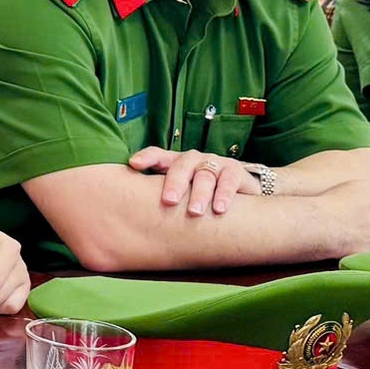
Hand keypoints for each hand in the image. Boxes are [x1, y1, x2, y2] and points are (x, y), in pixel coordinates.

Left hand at [129, 147, 248, 216]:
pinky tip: (219, 209)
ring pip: (205, 174)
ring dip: (199, 193)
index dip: (146, 157)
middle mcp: (193, 160)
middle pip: (181, 166)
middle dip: (174, 183)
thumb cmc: (199, 194)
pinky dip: (224, 194)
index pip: (158, 155)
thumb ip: (157, 197)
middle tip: (169, 201)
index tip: (134, 164)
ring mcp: (214, 163)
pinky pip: (228, 180)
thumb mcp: (180, 194)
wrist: (239, 194)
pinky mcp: (234, 171)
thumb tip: (130, 214)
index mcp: (175, 163)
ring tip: (194, 212)